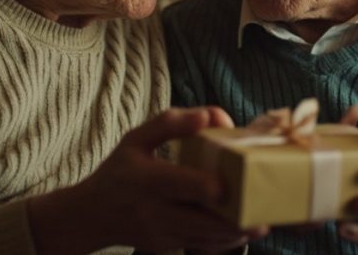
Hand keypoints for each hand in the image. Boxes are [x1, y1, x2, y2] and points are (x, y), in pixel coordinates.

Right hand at [29, 107, 265, 253]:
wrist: (92, 216)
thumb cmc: (118, 172)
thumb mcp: (136, 139)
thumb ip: (171, 123)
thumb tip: (211, 115)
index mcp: (147, 179)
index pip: (184, 185)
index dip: (212, 188)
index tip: (232, 183)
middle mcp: (155, 210)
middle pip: (204, 221)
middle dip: (237, 219)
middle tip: (265, 208)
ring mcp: (162, 233)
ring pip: (207, 239)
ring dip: (237, 233)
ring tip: (262, 222)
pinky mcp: (167, 247)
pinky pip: (201, 246)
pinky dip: (224, 241)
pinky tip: (242, 230)